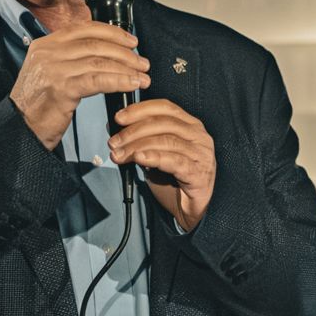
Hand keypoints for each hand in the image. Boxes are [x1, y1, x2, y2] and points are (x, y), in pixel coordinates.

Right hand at [9, 23, 149, 149]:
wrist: (19, 127)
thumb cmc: (38, 105)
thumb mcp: (49, 72)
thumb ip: (70, 58)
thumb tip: (103, 51)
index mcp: (45, 44)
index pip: (84, 29)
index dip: (112, 33)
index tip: (131, 41)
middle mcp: (48, 52)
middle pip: (96, 44)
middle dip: (125, 53)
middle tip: (142, 62)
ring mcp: (53, 68)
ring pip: (100, 61)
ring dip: (126, 68)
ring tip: (142, 76)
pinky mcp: (62, 88)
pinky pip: (98, 80)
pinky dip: (119, 81)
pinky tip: (131, 84)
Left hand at [110, 99, 216, 230]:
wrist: (190, 208)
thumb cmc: (174, 180)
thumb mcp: (155, 154)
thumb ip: (141, 139)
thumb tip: (115, 128)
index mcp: (190, 125)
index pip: (165, 107)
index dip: (140, 109)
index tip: (119, 117)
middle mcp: (198, 136)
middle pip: (163, 123)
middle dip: (133, 131)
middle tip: (114, 142)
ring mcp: (201, 154)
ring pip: (166, 141)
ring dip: (137, 146)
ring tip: (120, 154)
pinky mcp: (199, 172)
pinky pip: (173, 161)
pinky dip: (153, 157)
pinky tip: (139, 158)